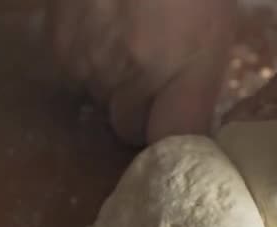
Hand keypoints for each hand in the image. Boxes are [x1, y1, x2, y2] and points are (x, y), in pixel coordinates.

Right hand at [46, 0, 235, 144]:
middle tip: (155, 83)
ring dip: (115, 87)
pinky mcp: (60, 47)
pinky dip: (91, 64)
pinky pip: (77, 77)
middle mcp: (131, 76)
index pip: (172, 140)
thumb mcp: (217, 33)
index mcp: (181, 71)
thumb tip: (189, 127)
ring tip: (131, 43)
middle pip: (129, 129)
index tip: (177, 139)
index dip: (174, 145)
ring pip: (101, 103)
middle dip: (142, 115)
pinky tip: (106, 31)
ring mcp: (90, 63)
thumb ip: (201, 86)